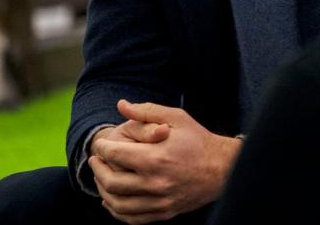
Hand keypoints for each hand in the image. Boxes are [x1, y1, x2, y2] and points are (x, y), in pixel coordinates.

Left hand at [90, 100, 243, 223]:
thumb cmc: (198, 140)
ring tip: (101, 178)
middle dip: (97, 169)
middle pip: (111, 182)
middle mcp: (156, 183)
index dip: (102, 148)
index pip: (115, 155)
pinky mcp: (164, 212)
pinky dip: (117, 211)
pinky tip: (112, 199)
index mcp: (156, 158)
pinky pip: (132, 218)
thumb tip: (121, 105)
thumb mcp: (176, 118)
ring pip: (118, 204)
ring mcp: (160, 201)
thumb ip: (147, 111)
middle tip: (96, 160)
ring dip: (103, 191)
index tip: (101, 144)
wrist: (223, 168)